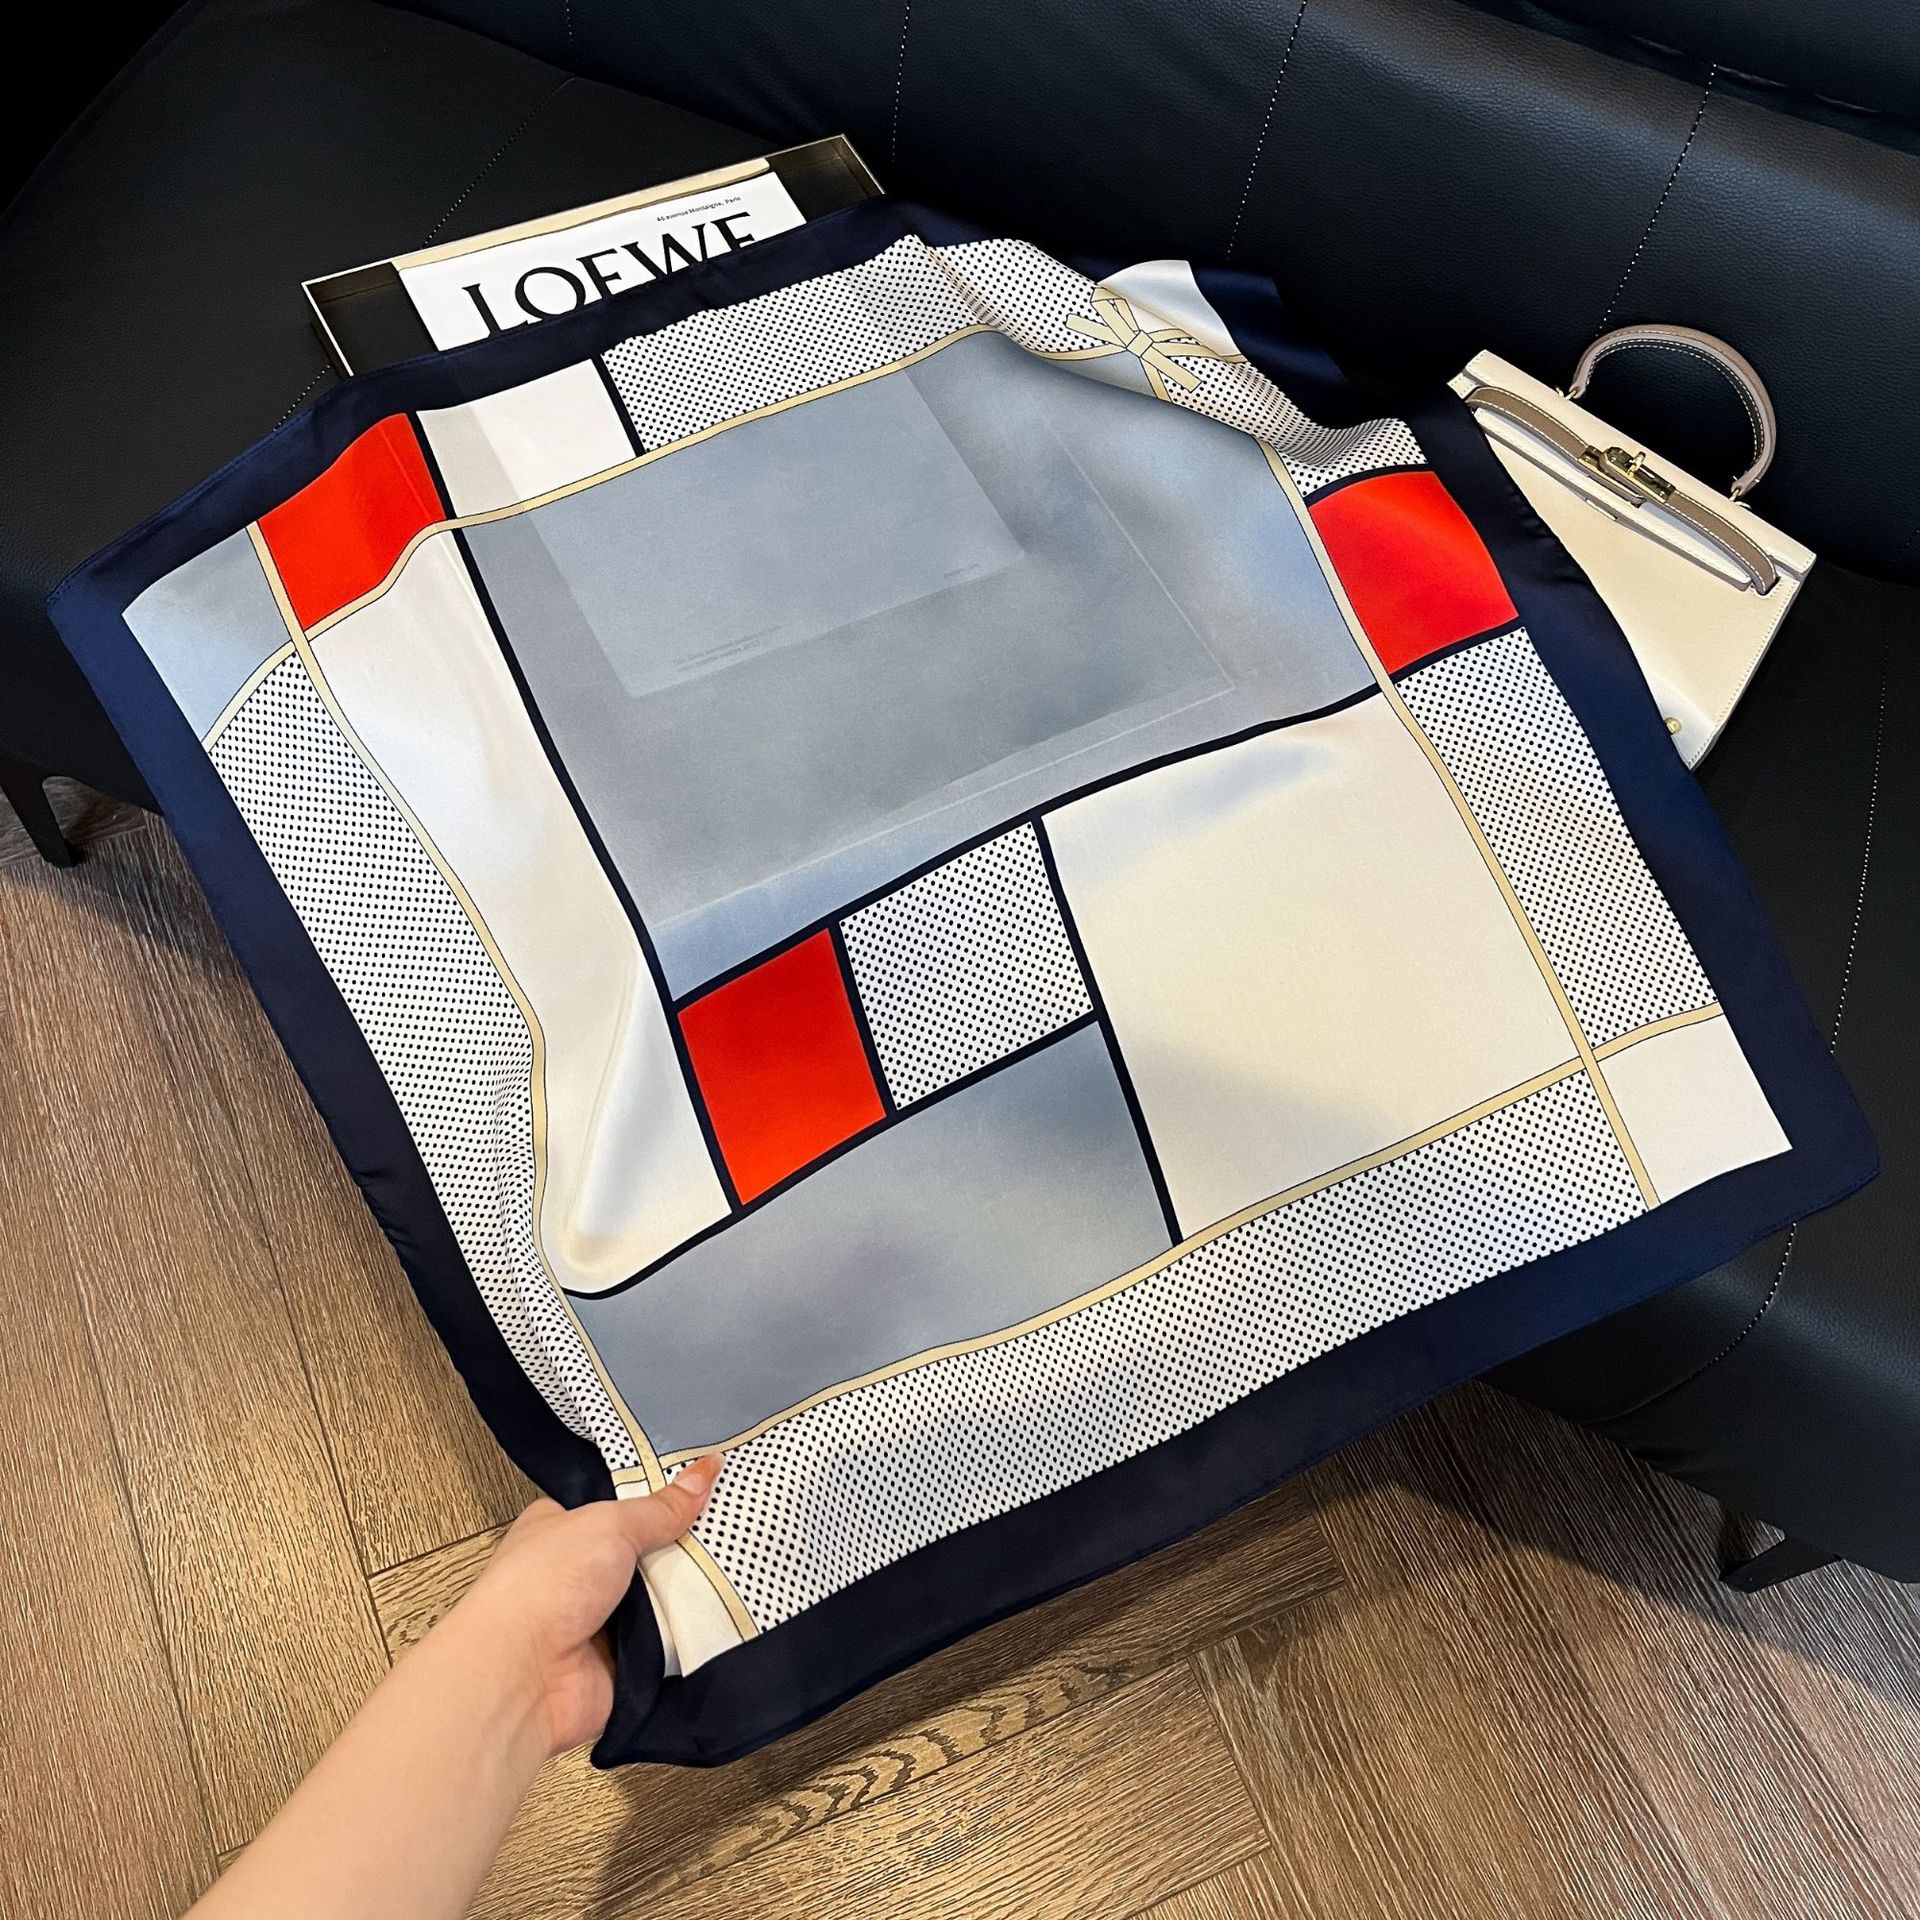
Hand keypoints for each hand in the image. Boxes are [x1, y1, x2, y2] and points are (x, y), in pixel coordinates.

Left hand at [440, 1455, 723, 1757]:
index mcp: (562, 1528)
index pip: (620, 1504)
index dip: (659, 1496)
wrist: (523, 1677)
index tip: (704, 1484)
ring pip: (663, 1595)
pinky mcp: (622, 1659)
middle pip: (648, 1551)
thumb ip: (660, 1507)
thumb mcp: (609, 1525)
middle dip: (681, 1545)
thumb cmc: (539, 1589)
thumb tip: (703, 1473)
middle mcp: (579, 1574)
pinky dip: (688, 1632)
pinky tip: (716, 1613)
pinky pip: (669, 1639)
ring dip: (687, 1590)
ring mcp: (601, 1620)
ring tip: (734, 1565)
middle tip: (729, 1524)